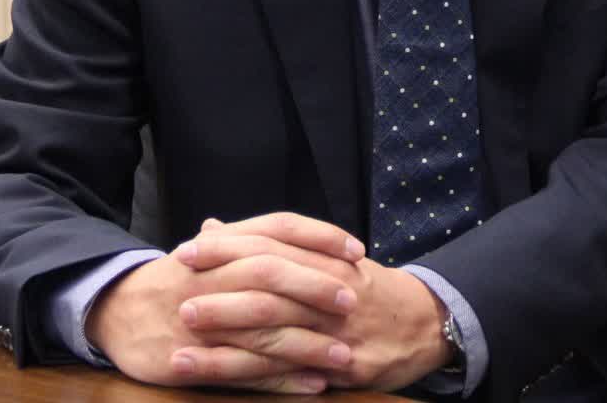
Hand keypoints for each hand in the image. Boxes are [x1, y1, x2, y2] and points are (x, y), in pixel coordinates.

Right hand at [87, 212, 363, 393]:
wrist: (115, 309)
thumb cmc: (176, 280)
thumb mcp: (210, 252)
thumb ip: (253, 244)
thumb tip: (302, 236)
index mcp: (222, 246)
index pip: (277, 228)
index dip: (319, 237)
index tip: (356, 250)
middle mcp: (212, 276)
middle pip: (271, 274)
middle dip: (316, 287)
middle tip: (352, 302)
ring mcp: (201, 320)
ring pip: (262, 329)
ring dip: (307, 343)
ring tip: (345, 355)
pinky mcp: (192, 360)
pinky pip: (243, 372)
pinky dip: (280, 379)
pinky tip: (313, 384)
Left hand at [175, 216, 453, 392]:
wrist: (427, 321)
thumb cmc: (365, 289)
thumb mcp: (324, 256)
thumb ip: (268, 244)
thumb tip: (212, 227)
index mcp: (323, 257)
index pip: (270, 242)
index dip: (227, 248)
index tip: (187, 252)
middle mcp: (330, 288)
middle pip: (269, 285)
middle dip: (220, 293)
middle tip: (178, 297)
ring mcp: (338, 328)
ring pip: (275, 332)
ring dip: (225, 340)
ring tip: (182, 345)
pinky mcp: (345, 366)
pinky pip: (293, 372)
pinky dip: (252, 377)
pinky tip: (223, 379)